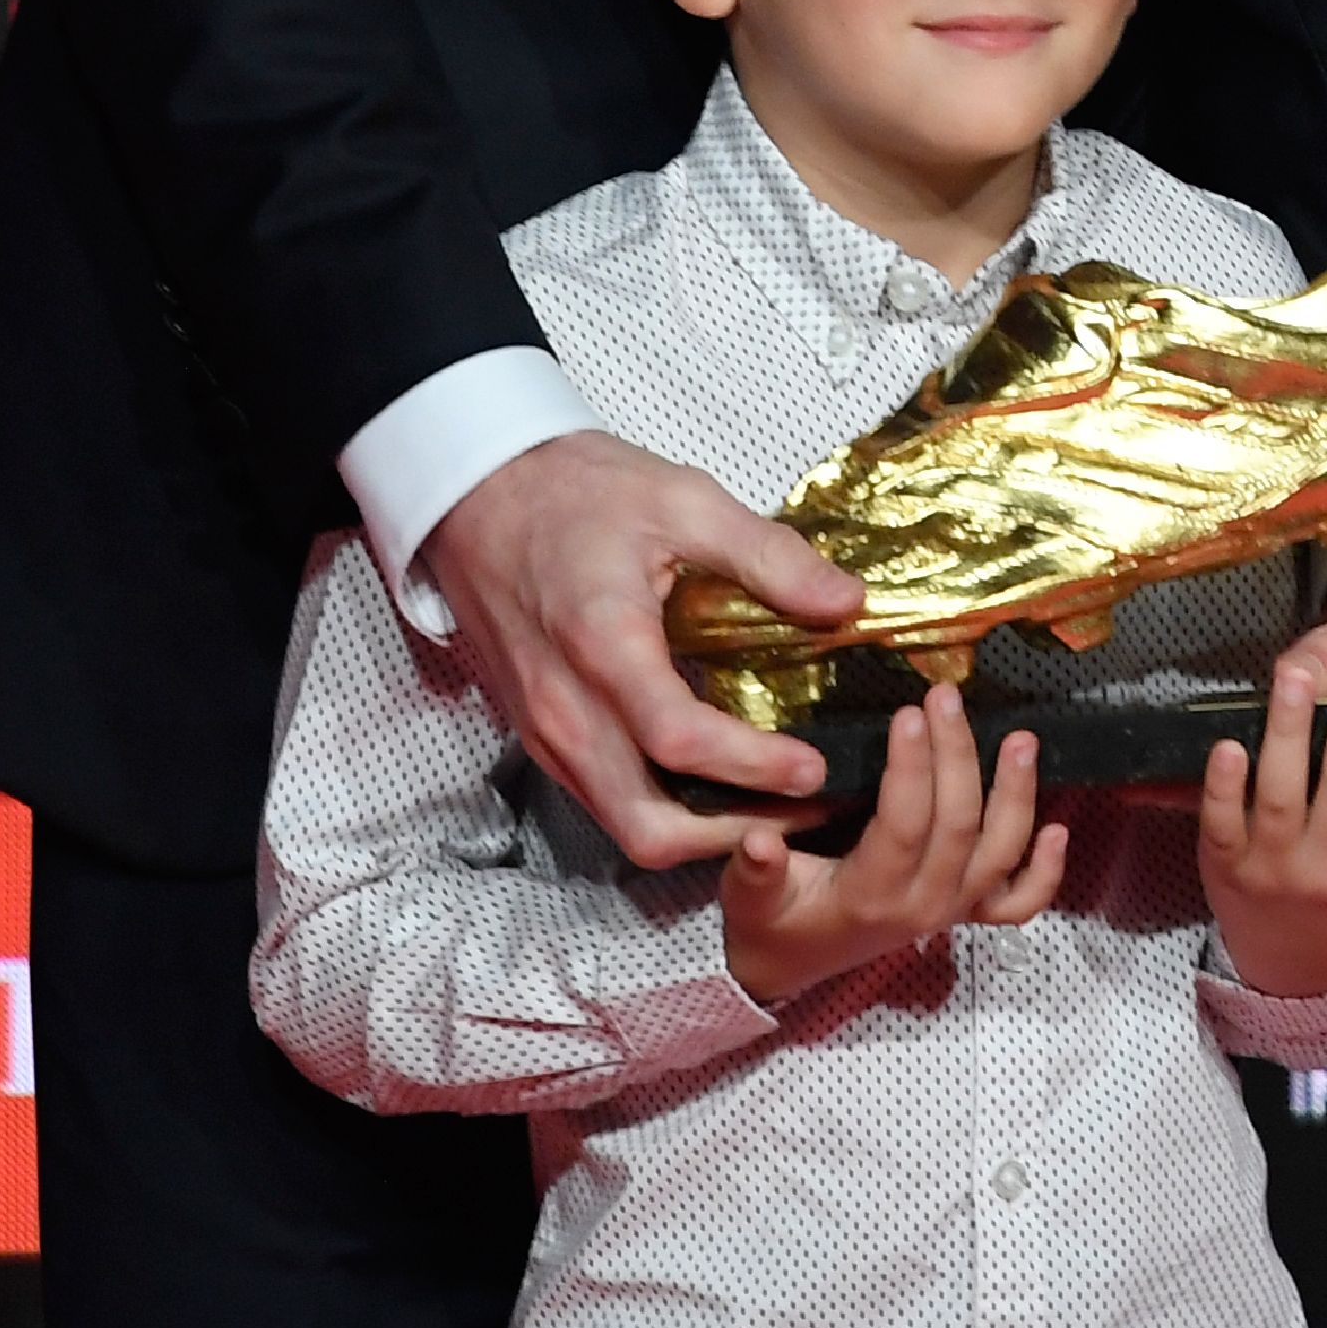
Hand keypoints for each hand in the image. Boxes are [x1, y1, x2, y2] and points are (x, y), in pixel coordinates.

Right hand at [429, 430, 863, 870]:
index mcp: (602, 643)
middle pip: (648, 824)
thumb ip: (768, 555)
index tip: (815, 766)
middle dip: (734, 834)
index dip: (754, 766)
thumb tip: (847, 602)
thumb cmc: (577, 492)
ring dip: (702, 835)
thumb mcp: (683, 500)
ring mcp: (545, 731)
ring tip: (775, 807)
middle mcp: (565, 706)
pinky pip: (604, 804)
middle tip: (805, 808)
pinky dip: (665, 814)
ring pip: (625, 828)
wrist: (479, 496)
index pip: (678, 740)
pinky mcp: (539, 737)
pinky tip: (717, 786)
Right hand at [719, 689, 1063, 1009]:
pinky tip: (1059, 829)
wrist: (788, 966)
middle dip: (958, 756)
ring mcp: (950, 911)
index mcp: (870, 895)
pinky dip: (1045, 871)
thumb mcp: (747, 897)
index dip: (912, 768)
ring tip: (1021, 738)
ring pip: (1000, 854)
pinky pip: (1018, 902)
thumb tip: (757, 840)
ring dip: (1017, 796)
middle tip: (948, 697)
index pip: (904, 824)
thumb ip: (755, 870)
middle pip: (959, 826)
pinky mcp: (964, 913)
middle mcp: (922, 905)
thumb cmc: (769, 919)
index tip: (909, 712)